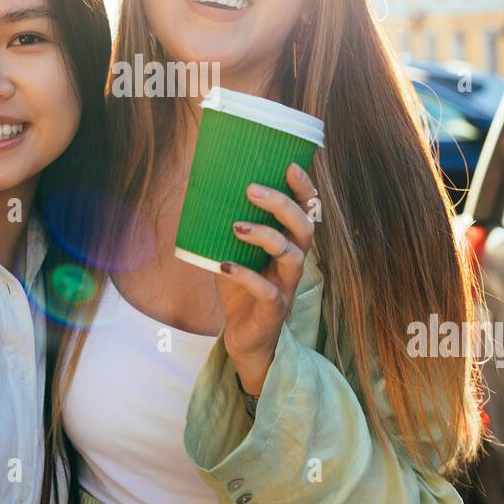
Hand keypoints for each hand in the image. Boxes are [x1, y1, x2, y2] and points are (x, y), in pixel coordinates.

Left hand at [215, 161, 316, 395]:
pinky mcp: (273, 309)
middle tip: (252, 189)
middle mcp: (294, 262)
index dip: (303, 188)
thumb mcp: (232, 251)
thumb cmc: (241, 289)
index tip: (290, 165)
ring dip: (265, 236)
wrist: (243, 338)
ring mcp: (286, 286)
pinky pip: (266, 290)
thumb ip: (224, 225)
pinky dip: (245, 276)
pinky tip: (224, 267)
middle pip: (303, 227)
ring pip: (292, 256)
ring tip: (236, 226)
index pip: (306, 210)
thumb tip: (197, 189)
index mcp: (289, 243)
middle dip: (281, 204)